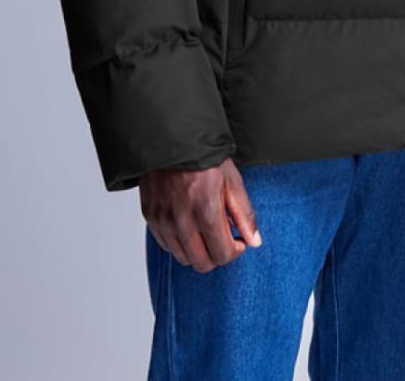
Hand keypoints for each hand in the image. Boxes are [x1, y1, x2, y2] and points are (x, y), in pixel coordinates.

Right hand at [140, 158, 261, 273]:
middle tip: (225, 238)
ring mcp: (163, 221)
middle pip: (202, 263)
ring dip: (199, 251)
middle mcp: (181, 221)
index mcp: (206, 211)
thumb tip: (255, 242)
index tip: (239, 240)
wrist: (173, 140)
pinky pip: (167, 246)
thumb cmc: (207, 159)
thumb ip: (244, 214)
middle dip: (218, 255)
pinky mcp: (150, 218)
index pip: (222, 254)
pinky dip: (181, 243)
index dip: (235, 251)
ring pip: (183, 258)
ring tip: (208, 230)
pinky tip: (191, 226)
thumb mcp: (233, 182)